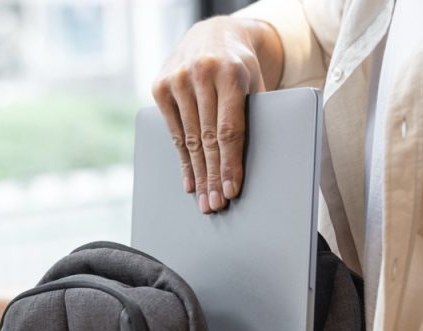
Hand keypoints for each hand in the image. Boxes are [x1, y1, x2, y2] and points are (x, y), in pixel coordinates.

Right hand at [151, 16, 282, 213]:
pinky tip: (189, 180)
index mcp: (230, 73)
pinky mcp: (160, 86)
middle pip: (208, 139)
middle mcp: (201, 74)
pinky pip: (173, 133)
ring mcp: (177, 79)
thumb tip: (262, 163)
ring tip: (205, 200)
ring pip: (190, 139)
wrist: (212, 34)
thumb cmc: (240, 66)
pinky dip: (182, 160)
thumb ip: (255, 114)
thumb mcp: (255, 82)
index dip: (230, 163)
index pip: (229, 129)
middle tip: (216, 204)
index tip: (231, 189)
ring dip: (198, 174)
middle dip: (213, 176)